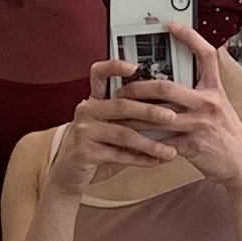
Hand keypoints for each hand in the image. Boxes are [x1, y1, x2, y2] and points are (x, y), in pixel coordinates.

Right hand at [47, 67, 177, 199]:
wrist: (69, 172)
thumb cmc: (96, 147)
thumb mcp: (111, 128)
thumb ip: (132, 119)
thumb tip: (170, 115)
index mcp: (95, 99)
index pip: (100, 74)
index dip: (115, 67)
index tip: (135, 67)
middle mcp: (87, 110)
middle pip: (122, 105)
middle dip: (150, 111)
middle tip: (172, 117)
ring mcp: (84, 130)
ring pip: (123, 133)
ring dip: (150, 144)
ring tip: (169, 151)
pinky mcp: (84, 151)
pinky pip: (117, 154)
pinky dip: (139, 159)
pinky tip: (154, 161)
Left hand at [120, 25, 241, 189]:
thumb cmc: (228, 136)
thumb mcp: (220, 107)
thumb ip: (201, 93)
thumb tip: (175, 82)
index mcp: (215, 90)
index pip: (206, 55)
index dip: (190, 37)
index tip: (172, 25)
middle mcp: (208, 103)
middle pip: (166, 87)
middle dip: (138, 87)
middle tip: (124, 88)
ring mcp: (199, 124)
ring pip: (156, 115)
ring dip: (133, 115)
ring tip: (118, 113)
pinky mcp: (191, 145)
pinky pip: (160, 141)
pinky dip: (144, 141)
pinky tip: (132, 140)